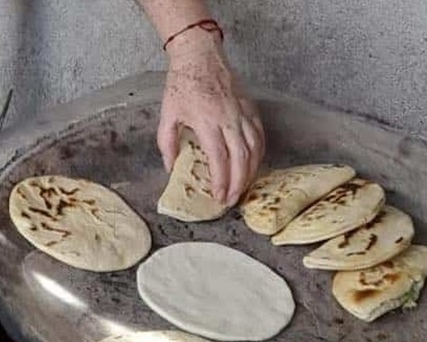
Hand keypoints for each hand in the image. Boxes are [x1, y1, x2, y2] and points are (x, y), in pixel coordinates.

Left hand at [158, 33, 264, 205]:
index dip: (221, 181)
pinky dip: (259, 153)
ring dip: (251, 172)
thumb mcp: (167, 116)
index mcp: (207, 122)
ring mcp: (242, 113)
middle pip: (241, 158)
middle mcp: (229, 119)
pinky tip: (254, 165)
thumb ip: (167, 144)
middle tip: (231, 201)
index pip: (219, 159)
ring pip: (254, 149)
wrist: (200, 55)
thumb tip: (171, 168)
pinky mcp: (250, 108)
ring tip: (242, 188)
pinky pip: (260, 135)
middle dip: (238, 184)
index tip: (219, 197)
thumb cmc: (182, 84)